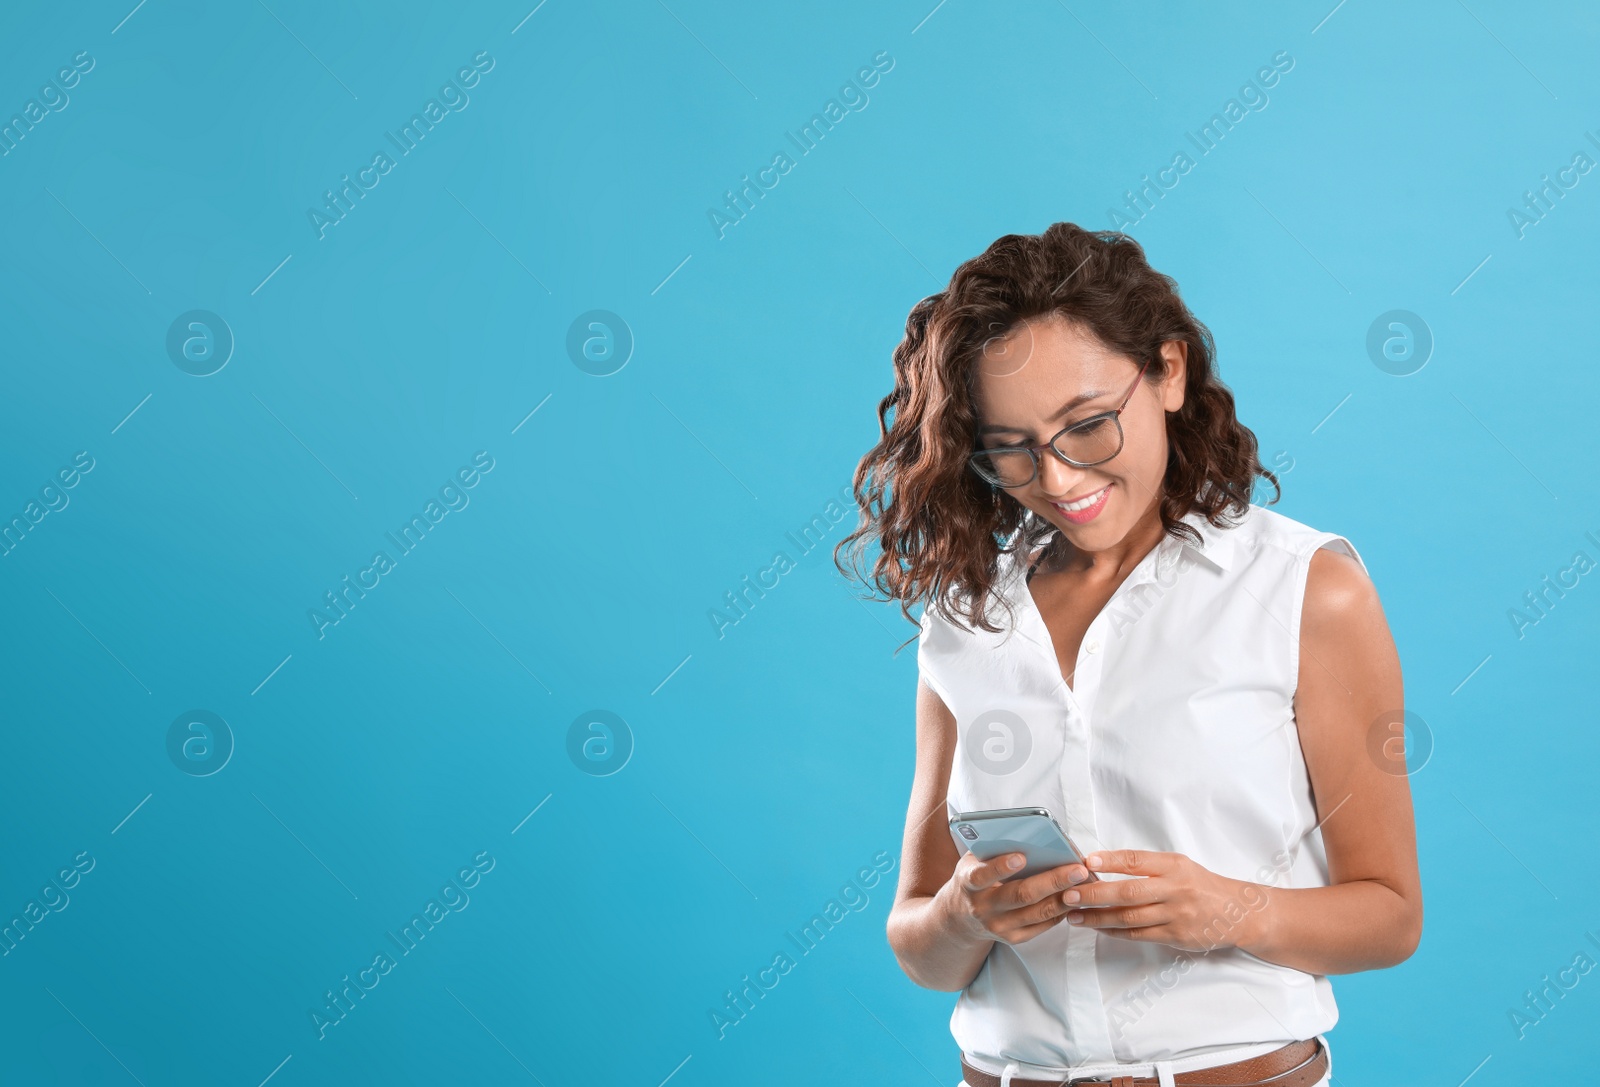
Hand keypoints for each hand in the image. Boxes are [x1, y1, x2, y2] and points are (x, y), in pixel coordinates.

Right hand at [939, 851, 1094, 946]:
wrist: (961, 917)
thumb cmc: (975, 876)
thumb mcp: (974, 859)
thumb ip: (993, 848)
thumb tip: (1030, 834)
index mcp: (969, 883)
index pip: (983, 875)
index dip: (1001, 867)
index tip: (1021, 856)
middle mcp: (983, 908)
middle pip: (1021, 896)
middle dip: (1052, 881)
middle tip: (1078, 869)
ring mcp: (999, 927)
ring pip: (1038, 913)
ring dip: (1064, 897)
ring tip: (1084, 882)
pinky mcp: (1014, 939)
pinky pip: (1043, 925)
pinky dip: (1061, 910)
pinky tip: (1074, 896)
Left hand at [1059, 849, 1269, 953]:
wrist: (1238, 913)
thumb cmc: (1201, 885)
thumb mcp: (1179, 866)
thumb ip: (1147, 866)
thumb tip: (1102, 866)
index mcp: (1174, 866)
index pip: (1137, 860)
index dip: (1110, 861)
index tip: (1086, 862)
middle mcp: (1175, 889)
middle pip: (1129, 892)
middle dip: (1095, 894)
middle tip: (1069, 894)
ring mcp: (1175, 915)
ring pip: (1130, 917)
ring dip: (1098, 917)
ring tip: (1074, 915)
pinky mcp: (1176, 937)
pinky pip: (1139, 934)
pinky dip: (1115, 931)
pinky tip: (1098, 928)